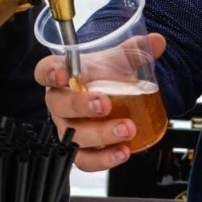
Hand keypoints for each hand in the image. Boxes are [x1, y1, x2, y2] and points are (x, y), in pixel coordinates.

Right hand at [35, 33, 167, 171]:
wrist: (108, 94)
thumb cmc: (102, 75)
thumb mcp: (116, 59)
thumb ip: (135, 49)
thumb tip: (156, 42)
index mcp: (60, 75)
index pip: (45, 72)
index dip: (50, 73)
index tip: (63, 73)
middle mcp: (59, 103)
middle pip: (60, 106)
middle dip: (82, 106)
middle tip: (105, 104)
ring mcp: (67, 128)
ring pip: (73, 136)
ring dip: (100, 134)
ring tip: (127, 129)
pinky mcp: (79, 149)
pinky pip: (84, 160)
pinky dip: (103, 159)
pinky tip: (122, 152)